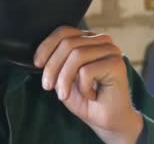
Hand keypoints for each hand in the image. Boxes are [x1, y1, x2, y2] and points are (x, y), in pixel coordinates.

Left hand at [33, 26, 143, 143]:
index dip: (47, 46)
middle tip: (47, 86)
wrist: (107, 121)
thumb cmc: (85, 99)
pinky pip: (87, 71)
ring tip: (63, 95)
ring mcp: (111, 50)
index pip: (64, 32)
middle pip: (68, 43)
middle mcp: (101, 40)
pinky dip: (83, 87)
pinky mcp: (116, 64)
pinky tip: (90, 95)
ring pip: (76, 55)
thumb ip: (56, 61)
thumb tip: (40, 55)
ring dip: (64, 79)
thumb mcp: (64, 76)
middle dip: (52, 66)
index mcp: (88, 39)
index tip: (37, 64)